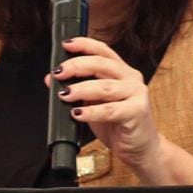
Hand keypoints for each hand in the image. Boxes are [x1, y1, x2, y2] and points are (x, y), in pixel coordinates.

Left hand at [51, 37, 163, 175]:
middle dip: (77, 66)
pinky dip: (91, 111)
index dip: (84, 44)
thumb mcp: (94, 104)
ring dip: (81, 89)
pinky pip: (110, 110)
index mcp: (123, 72)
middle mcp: (131, 78)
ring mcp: (137, 94)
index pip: (103, 51)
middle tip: (59, 73)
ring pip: (105, 86)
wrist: (140, 149)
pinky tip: (77, 113)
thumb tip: (51, 79)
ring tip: (64, 94)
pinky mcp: (137, 112)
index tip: (66, 44)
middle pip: (102, 64)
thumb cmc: (118, 125)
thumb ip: (78, 90)